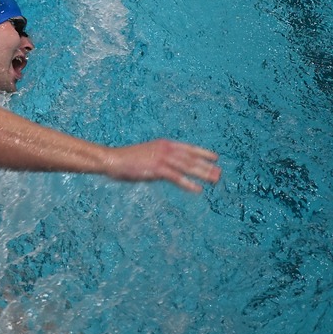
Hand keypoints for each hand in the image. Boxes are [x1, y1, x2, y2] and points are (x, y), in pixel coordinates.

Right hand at [102, 139, 221, 192]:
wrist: (112, 159)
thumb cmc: (127, 159)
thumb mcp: (147, 156)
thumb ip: (161, 161)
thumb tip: (170, 169)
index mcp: (164, 144)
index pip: (189, 148)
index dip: (203, 153)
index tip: (215, 157)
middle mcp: (166, 149)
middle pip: (192, 158)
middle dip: (207, 166)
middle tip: (220, 174)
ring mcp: (162, 158)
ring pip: (188, 167)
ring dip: (203, 174)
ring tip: (214, 180)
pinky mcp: (157, 169)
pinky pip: (177, 178)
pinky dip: (188, 184)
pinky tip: (197, 189)